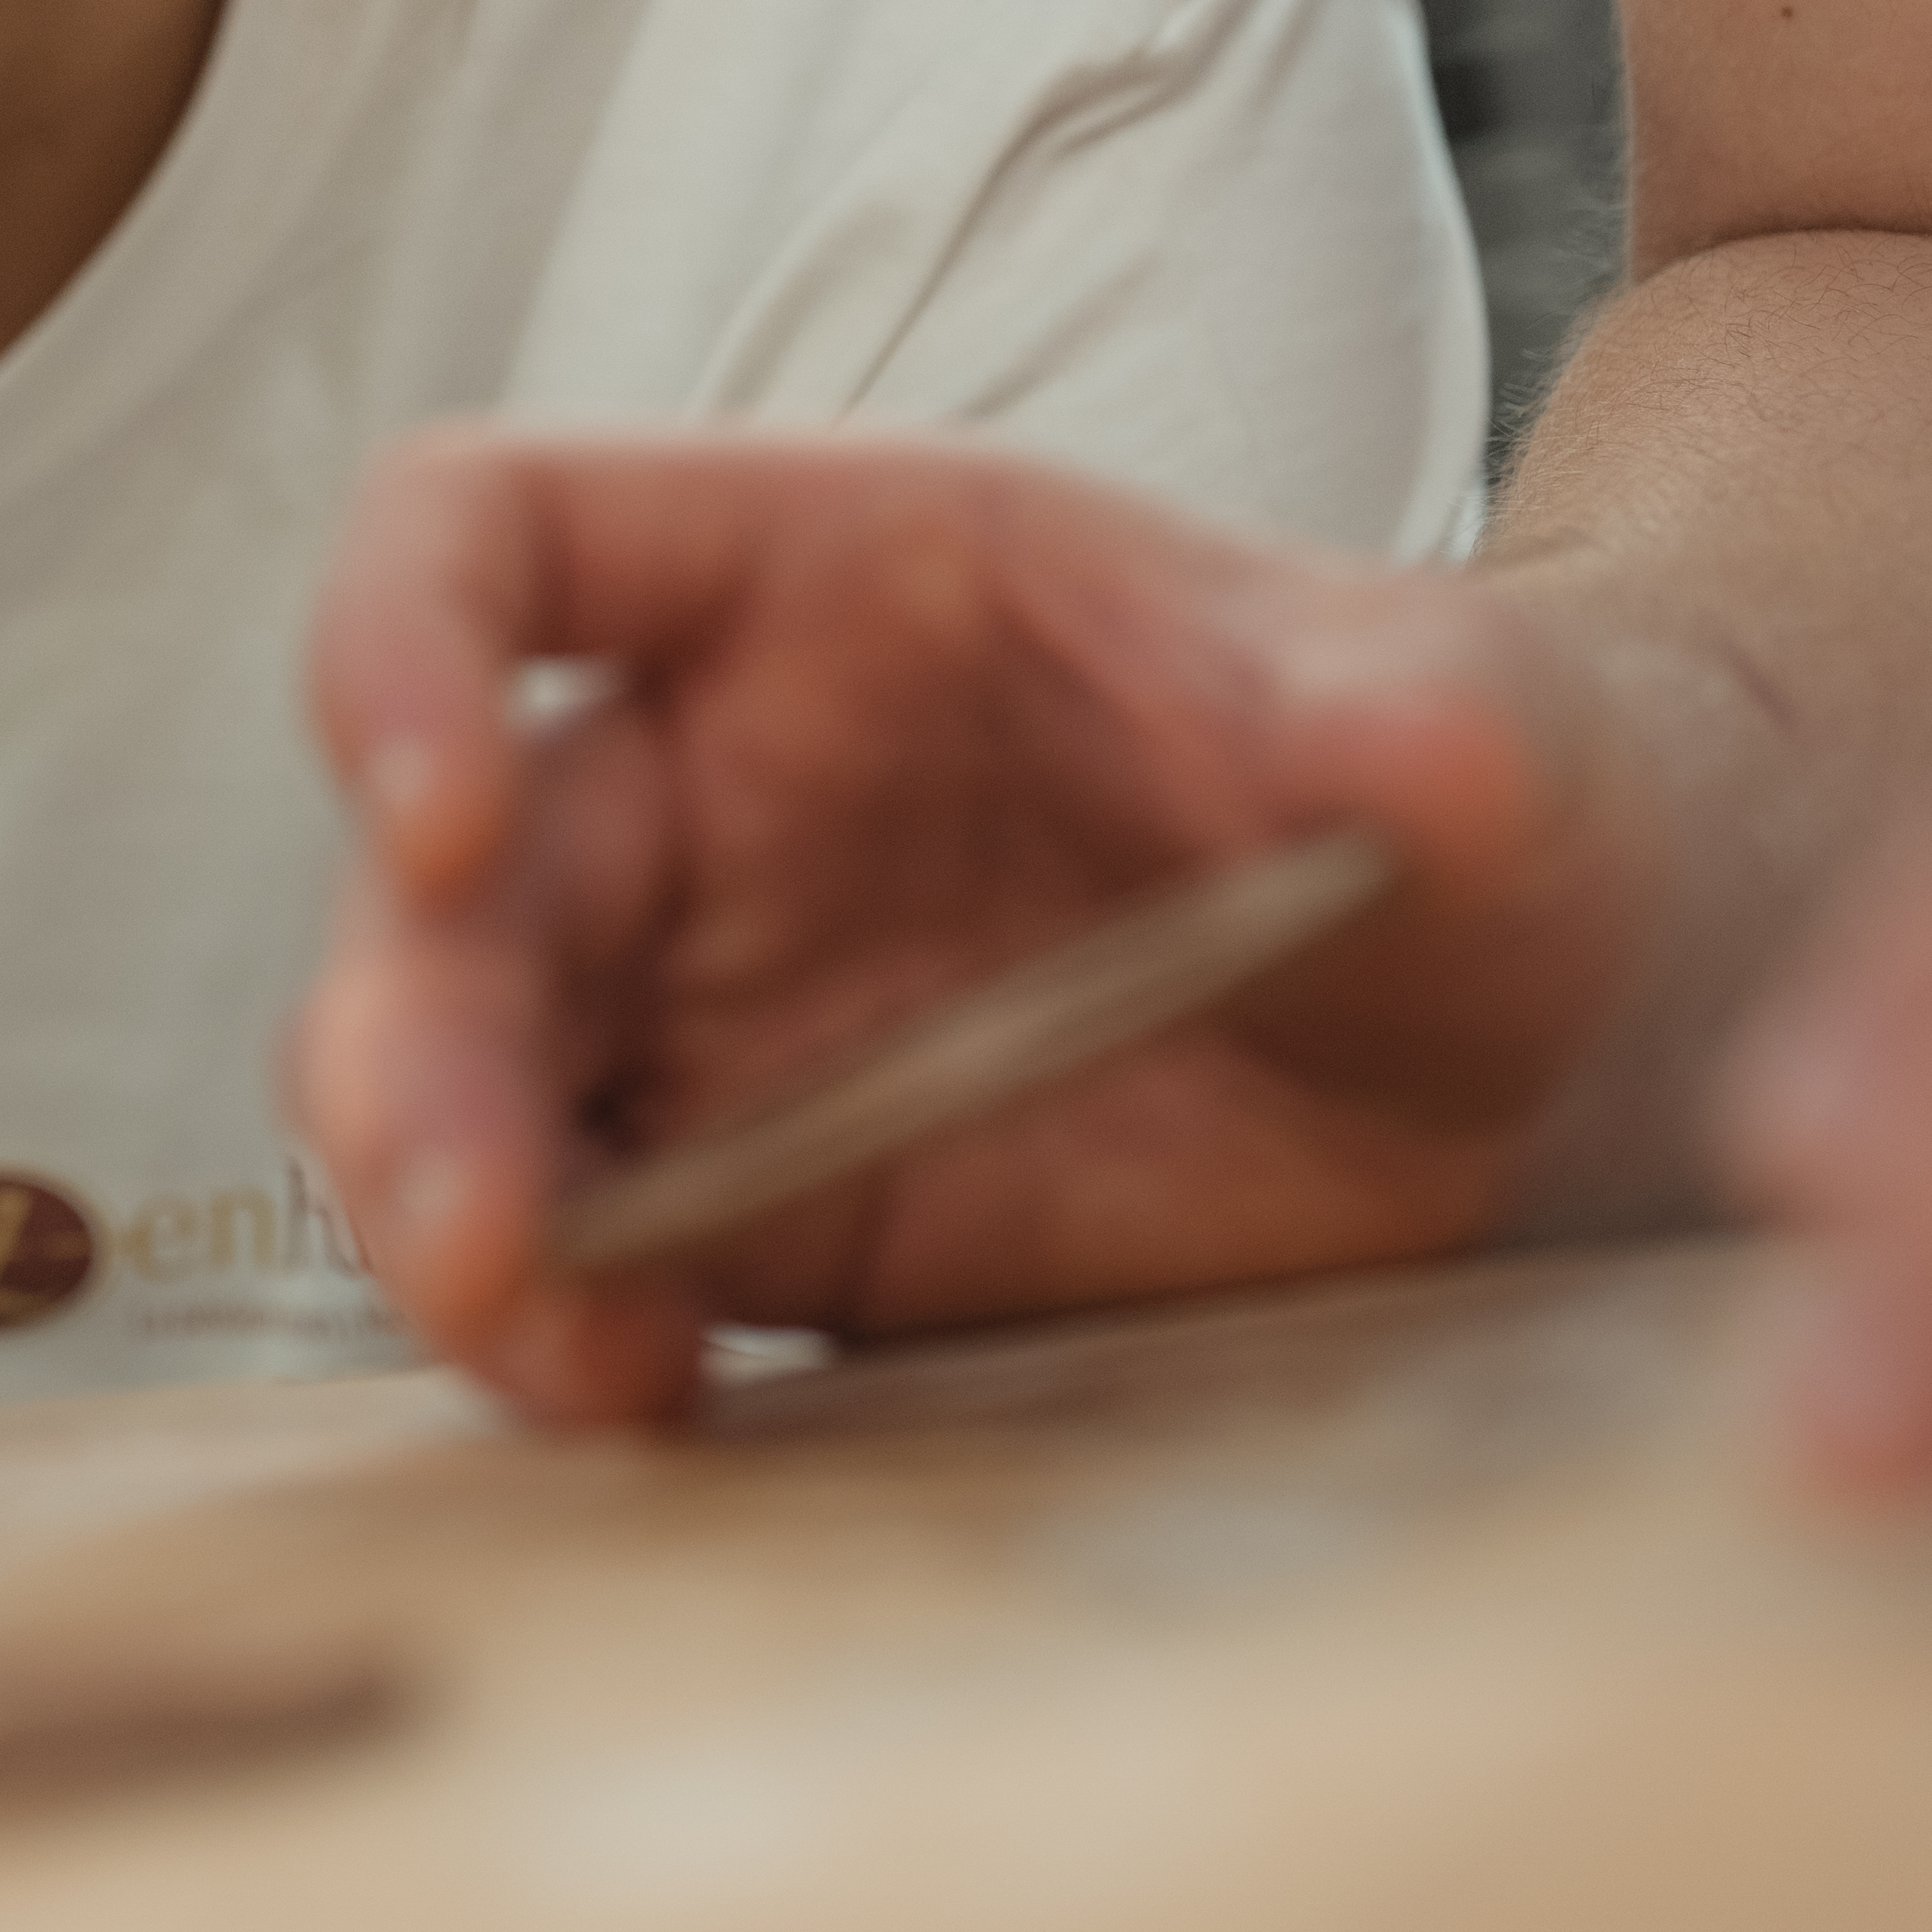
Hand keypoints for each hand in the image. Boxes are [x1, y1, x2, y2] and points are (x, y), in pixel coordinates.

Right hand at [284, 430, 1644, 1424]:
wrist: (1533, 1045)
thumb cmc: (1472, 795)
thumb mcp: (1484, 717)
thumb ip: (1428, 710)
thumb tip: (1414, 742)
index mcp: (809, 576)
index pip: (488, 533)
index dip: (399, 639)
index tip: (428, 805)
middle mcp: (701, 779)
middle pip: (434, 873)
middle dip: (411, 1040)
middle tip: (470, 1221)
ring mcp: (703, 1001)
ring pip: (445, 1073)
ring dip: (434, 1205)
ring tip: (539, 1342)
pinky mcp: (751, 1203)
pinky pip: (577, 1256)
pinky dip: (559, 1332)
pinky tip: (633, 1398)